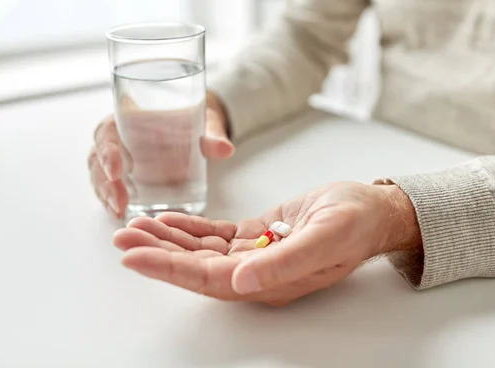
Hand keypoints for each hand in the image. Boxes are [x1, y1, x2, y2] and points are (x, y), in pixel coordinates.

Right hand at [88, 93, 233, 218]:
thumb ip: (211, 136)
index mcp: (127, 118)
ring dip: (105, 195)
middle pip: (98, 159)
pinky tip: (118, 214)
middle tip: (119, 203)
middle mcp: (116, 137)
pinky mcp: (122, 173)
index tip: (117, 172)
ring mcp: (117, 156)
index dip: (108, 152)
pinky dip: (110, 200)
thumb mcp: (204, 122)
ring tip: (118, 213)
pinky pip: (108, 186)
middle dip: (105, 183)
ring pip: (99, 175)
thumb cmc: (191, 117)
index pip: (107, 133)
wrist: (192, 121)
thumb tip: (226, 149)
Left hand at [113, 182, 420, 305]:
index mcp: (269, 281)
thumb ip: (283, 263)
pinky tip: (169, 220)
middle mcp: (257, 273)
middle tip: (122, 238)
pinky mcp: (258, 235)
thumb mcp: (324, 238)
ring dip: (168, 239)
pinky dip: (190, 227)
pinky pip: (216, 235)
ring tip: (135, 226)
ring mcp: (256, 255)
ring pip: (202, 251)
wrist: (372, 210)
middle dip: (157, 254)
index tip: (132, 255)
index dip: (167, 268)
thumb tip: (239, 283)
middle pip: (196, 267)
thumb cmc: (354, 222)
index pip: (207, 279)